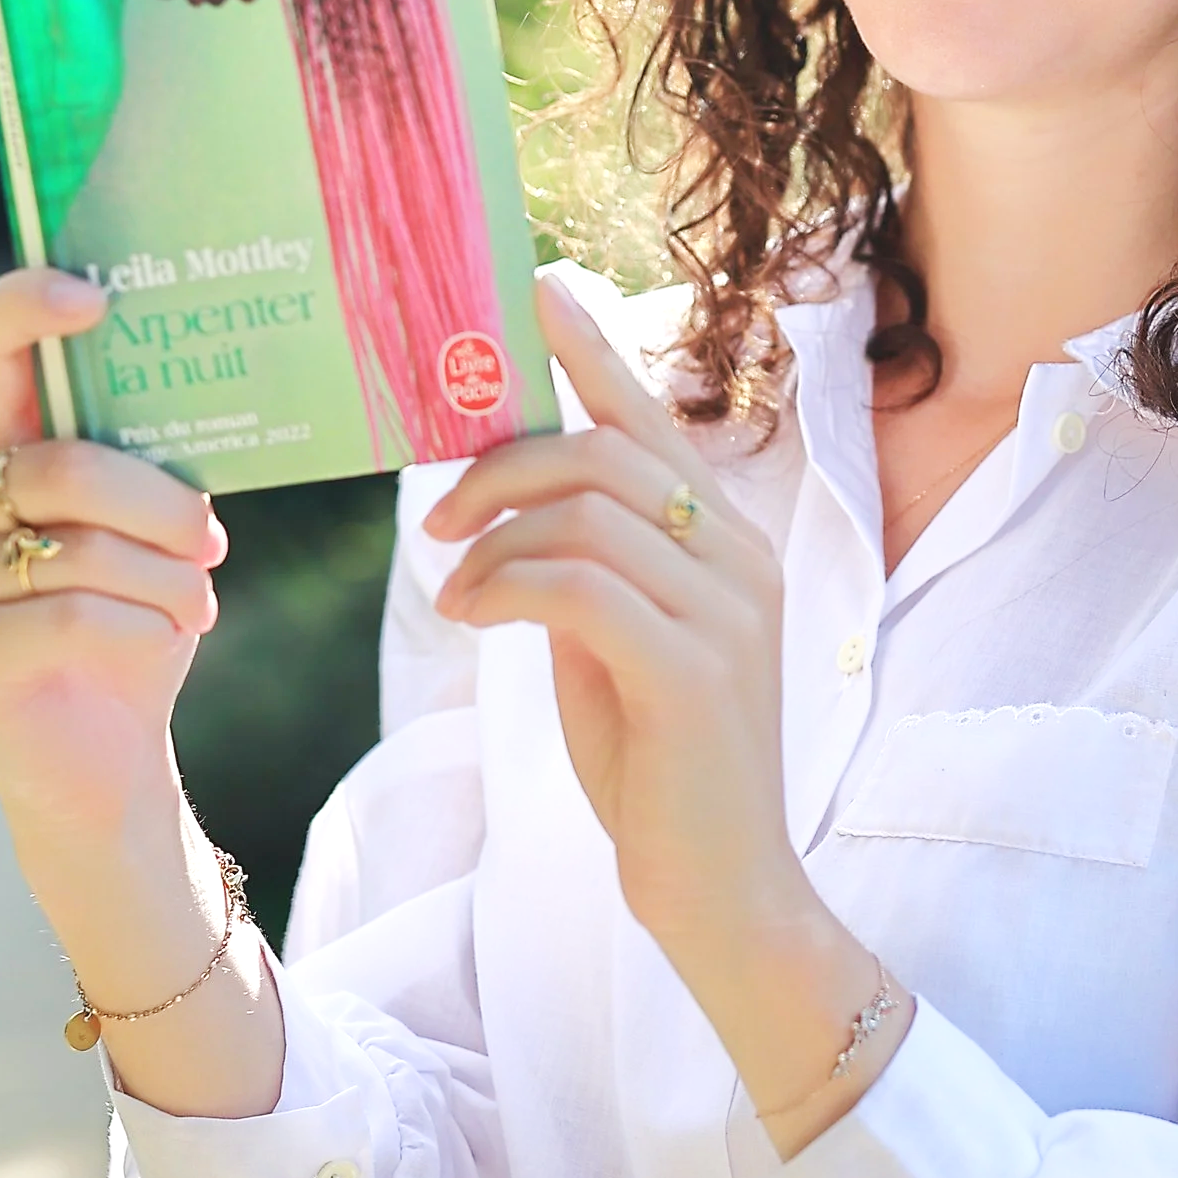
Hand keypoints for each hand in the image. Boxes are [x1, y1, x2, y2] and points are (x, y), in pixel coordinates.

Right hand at [0, 267, 225, 848]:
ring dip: (169, 582)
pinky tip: (159, 646)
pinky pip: (78, 613)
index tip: (96, 299)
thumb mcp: (149, 538)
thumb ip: (148, 471)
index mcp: (0, 452)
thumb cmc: (131, 626)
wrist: (101, 759)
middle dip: (164, 506)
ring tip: (196, 608)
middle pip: (67, 465)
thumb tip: (212, 392)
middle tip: (213, 544)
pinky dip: (145, 630)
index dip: (29, 306)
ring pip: (86, 547)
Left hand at [423, 276, 796, 957]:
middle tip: (438, 519)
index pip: (655, 421)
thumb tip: (514, 516)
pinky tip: (474, 619)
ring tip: (458, 594)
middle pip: (607, 453)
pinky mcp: (694, 670)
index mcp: (727, 545)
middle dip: (503, 467)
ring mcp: (727, 613)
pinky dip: (507, 589)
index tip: (538, 288)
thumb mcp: (613, 648)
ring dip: (494, 543)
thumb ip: (588, 572)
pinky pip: (580, 586)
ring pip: (588, 513)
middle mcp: (740, 560)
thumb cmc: (661, 769)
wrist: (722, 889)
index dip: (595, 349)